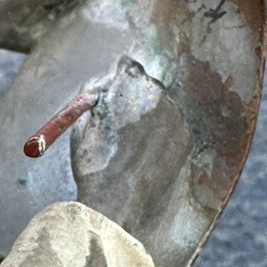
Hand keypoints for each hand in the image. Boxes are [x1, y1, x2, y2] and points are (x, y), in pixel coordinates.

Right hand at [70, 57, 191, 244]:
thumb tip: (102, 82)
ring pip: (163, 106)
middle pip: (148, 84)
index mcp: (129, 83)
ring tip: (131, 145)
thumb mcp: (81, 123)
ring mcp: (175, 115)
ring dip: (150, 117)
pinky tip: (145, 154)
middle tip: (122, 121)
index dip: (118, 79)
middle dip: (135, 97)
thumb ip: (91, 95)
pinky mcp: (186, 137)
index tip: (114, 91)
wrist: (118, 201)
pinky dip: (162, 136)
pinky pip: (173, 127)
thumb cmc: (94, 163)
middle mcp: (157, 92)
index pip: (127, 65)